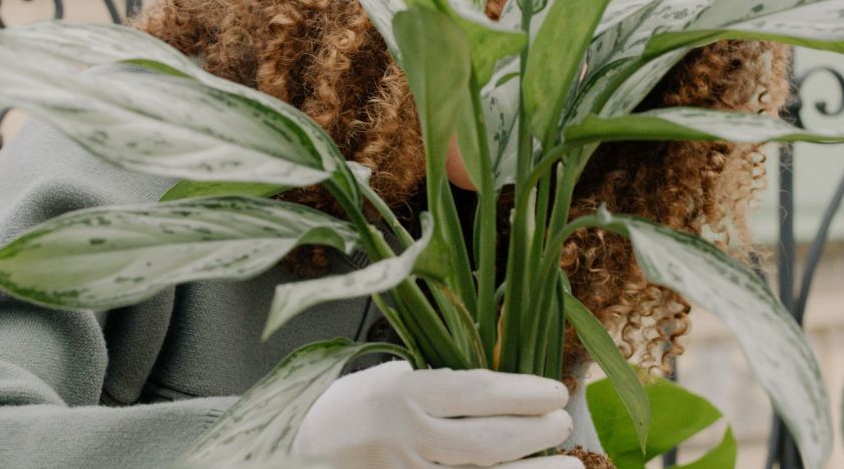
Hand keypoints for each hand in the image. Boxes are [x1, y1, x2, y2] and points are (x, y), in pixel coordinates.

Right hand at [290, 361, 579, 467]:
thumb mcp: (367, 383)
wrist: (275, 457)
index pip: (474, 392)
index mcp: (397, 395)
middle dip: (533, 434)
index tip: (555, 392)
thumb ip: (418, 383)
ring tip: (568, 468)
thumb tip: (474, 388)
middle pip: (484, 441)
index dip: (521, 393)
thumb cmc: (324, 417)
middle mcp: (401, 438)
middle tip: (564, 425)